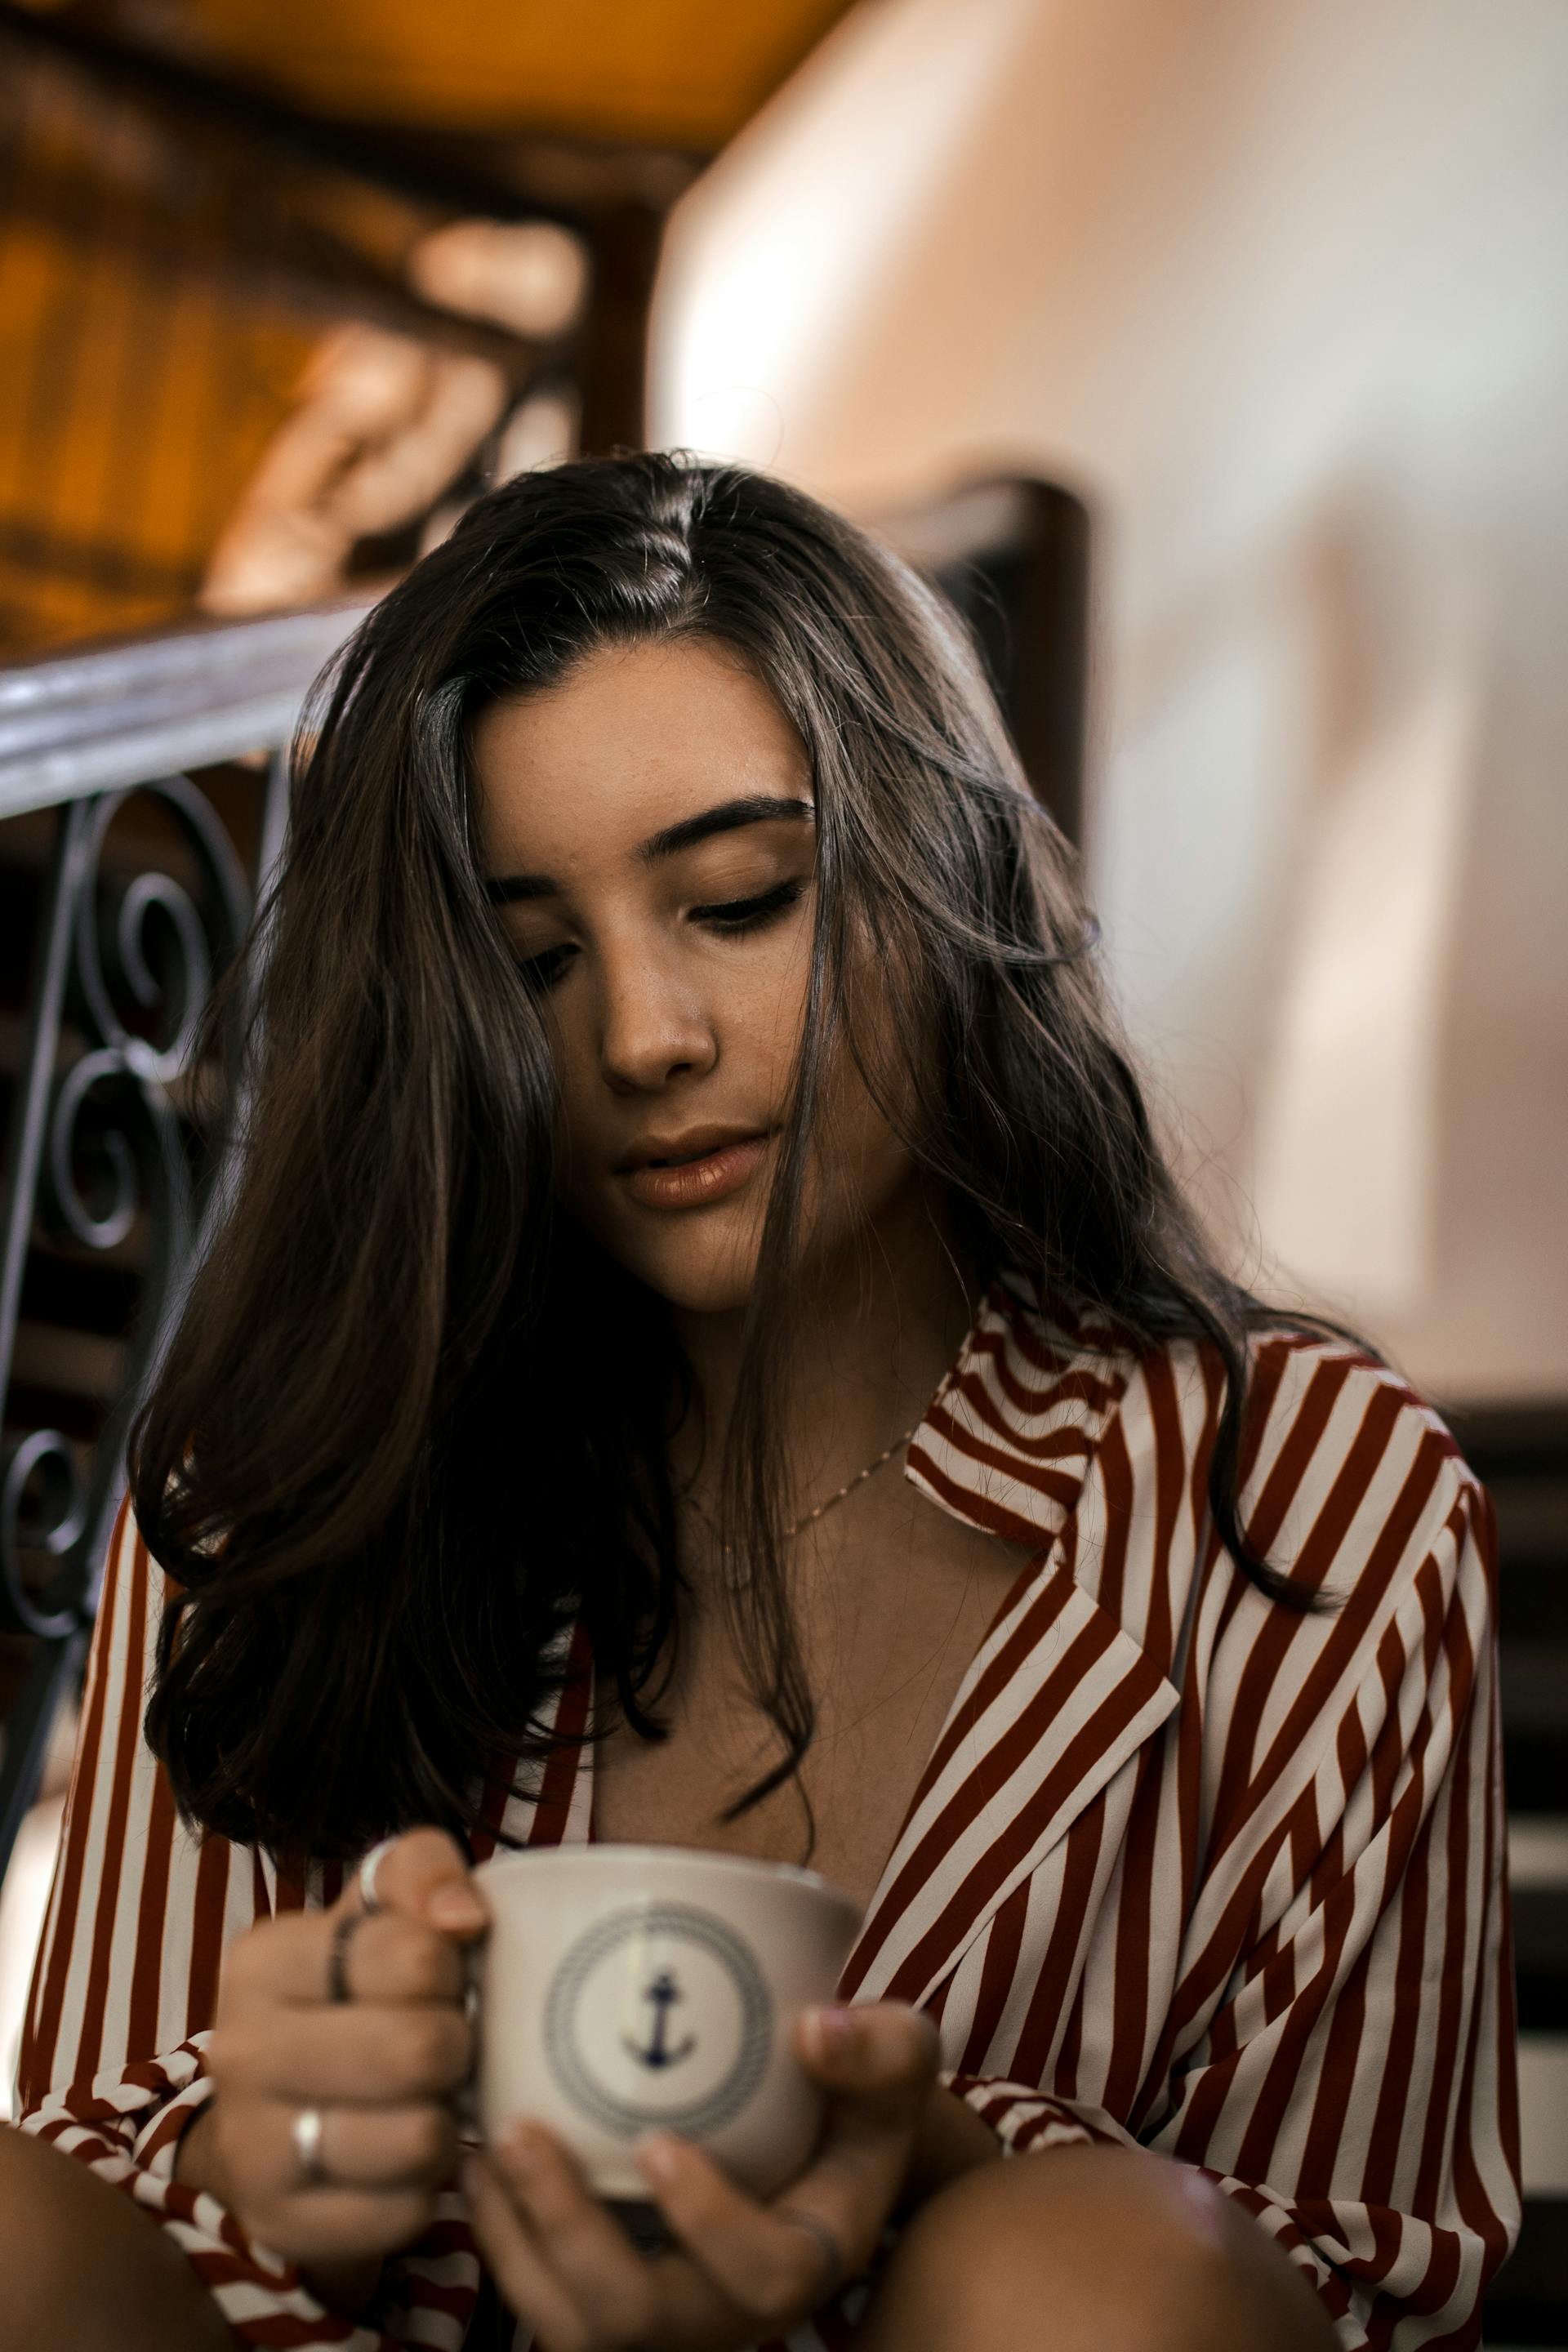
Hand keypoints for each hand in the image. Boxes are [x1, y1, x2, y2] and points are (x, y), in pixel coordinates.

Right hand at [189, 1829, 485, 2286]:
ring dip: (443, 2121)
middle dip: (455, 2047)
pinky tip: (402, 2161)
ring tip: (424, 2102)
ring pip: (417, 2138)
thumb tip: (465, 1916)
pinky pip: (405, 2213)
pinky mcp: (281, 2225)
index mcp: (263, 1960)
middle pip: (418, 2051)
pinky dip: (425, 2190)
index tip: (438, 1978)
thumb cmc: (352, 1992)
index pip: (412, 1956)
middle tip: (444, 2047)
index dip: (451, 1969)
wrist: (276, 2110)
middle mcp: (241, 2052)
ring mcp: (254, 2147)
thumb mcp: (380, 1909)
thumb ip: (423, 1872)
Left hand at [465, 1999, 941, 2351]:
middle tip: (518, 2133)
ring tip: (483, 2152)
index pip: (762, 2276)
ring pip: (574, 2327)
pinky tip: (480, 2167)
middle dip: (568, 2233)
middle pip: (638, 2320)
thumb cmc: (863, 2095)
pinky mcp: (617, 2292)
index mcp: (808, 2254)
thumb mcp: (900, 2058)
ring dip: (516, 2242)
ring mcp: (668, 2312)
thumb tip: (816, 2026)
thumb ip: (880, 2047)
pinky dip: (504, 2241)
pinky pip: (547, 2301)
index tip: (656, 2144)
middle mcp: (730, 2309)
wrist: (832, 2140)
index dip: (706, 2221)